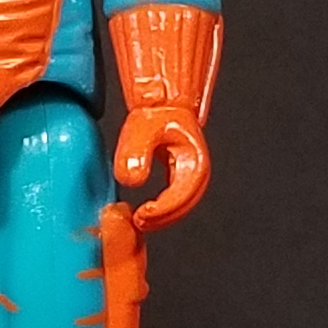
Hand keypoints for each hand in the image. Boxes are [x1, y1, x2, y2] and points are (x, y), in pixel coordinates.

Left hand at [110, 107, 209, 230]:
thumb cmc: (155, 115)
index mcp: (193, 159)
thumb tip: (131, 179)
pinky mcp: (182, 177)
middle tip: (140, 222)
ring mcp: (190, 174)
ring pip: (183, 205)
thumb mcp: (141, 129)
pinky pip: (176, 199)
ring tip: (141, 221)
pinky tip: (146, 212)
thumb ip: (135, 152)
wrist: (162, 105)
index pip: (183, 193)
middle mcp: (197, 169)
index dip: (163, 209)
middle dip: (164, 218)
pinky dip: (163, 210)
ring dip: (164, 217)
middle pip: (186, 204)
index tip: (142, 214)